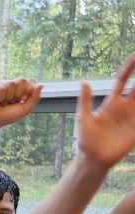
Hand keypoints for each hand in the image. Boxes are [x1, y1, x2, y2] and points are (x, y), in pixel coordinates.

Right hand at [0, 78, 41, 131]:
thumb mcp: (25, 109)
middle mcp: (12, 86)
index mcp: (21, 90)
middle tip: (12, 102)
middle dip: (19, 94)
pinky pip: (1, 87)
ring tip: (3, 103)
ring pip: (11, 84)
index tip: (22, 100)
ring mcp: (2, 85)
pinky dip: (0, 97)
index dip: (28, 91)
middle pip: (22, 80)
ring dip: (8, 97)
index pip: (31, 82)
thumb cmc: (7, 116)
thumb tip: (42, 84)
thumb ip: (35, 97)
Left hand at [75, 53, 134, 167]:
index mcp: (111, 102)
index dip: (129, 68)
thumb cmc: (86, 139)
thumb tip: (83, 81)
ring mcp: (132, 117)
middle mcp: (125, 107)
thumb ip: (85, 100)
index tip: (134, 55)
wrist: (93, 158)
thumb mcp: (83, 118)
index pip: (123, 80)